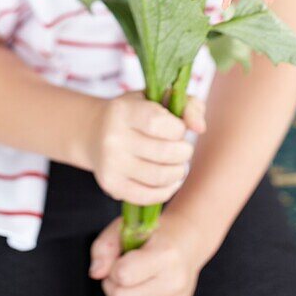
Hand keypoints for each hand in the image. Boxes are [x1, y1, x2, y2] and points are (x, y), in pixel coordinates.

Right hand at [87, 90, 205, 204]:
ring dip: (178, 172)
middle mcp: (113, 137)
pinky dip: (166, 190)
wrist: (95, 132)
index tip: (177, 128)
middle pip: (164, 153)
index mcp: (124, 111)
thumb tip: (200, 128)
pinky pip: (148, 196)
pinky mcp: (111, 185)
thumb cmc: (137, 112)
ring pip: (159, 177)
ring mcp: (111, 164)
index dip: (177, 128)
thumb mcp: (159, 98)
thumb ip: (188, 105)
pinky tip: (169, 180)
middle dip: (184, 152)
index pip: (158, 123)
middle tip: (183, 149)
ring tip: (179, 165)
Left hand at [89, 209, 203, 295]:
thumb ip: (105, 247)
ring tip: (121, 289)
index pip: (124, 274)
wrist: (187, 243)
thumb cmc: (154, 234)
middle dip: (110, 288)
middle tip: (116, 277)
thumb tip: (95, 274)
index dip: (112, 269)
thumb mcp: (126, 228)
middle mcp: (174, 282)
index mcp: (165, 254)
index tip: (118, 261)